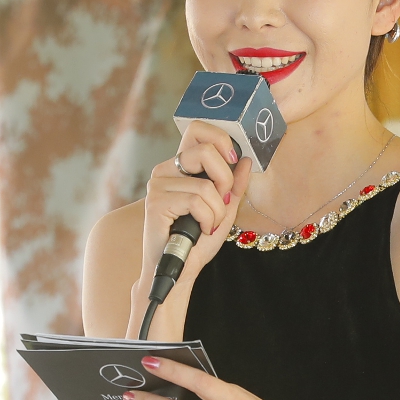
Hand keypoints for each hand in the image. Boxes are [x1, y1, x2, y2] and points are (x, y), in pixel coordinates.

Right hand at [135, 128, 252, 311]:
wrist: (178, 269)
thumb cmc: (198, 240)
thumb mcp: (224, 209)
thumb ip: (234, 184)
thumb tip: (244, 159)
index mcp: (181, 166)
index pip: (197, 130)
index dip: (220, 139)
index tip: (232, 161)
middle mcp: (165, 169)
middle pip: (205, 151)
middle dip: (225, 179)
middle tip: (223, 202)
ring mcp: (157, 184)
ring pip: (205, 184)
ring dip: (218, 210)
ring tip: (210, 224)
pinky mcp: (155, 202)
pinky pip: (196, 201)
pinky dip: (208, 219)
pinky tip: (202, 230)